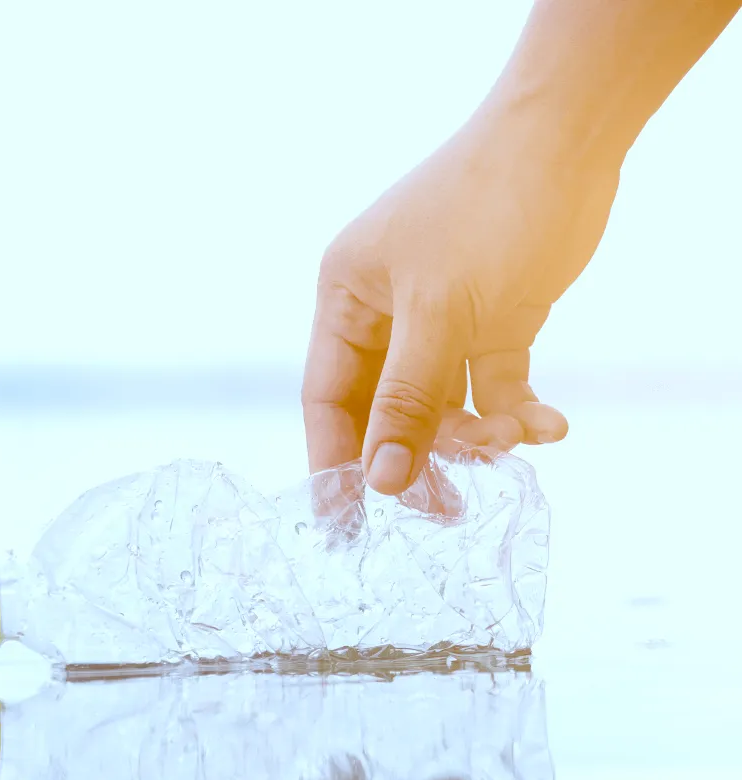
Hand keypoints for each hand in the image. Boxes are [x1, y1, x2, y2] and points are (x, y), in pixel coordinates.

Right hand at [302, 100, 620, 494]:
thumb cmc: (485, 212)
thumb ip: (407, 401)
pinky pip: (493, 384)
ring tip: (514, 443)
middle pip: (386, 408)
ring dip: (477, 434)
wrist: (570, 141)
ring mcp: (442, 320)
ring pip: (444, 404)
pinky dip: (516, 409)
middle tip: (444, 511)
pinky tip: (548, 424)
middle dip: (417, 456)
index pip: (328, 395)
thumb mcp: (438, 313)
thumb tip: (379, 481)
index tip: (345, 521)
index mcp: (347, 298)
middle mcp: (387, 312)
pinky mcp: (494, 323)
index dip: (335, 459)